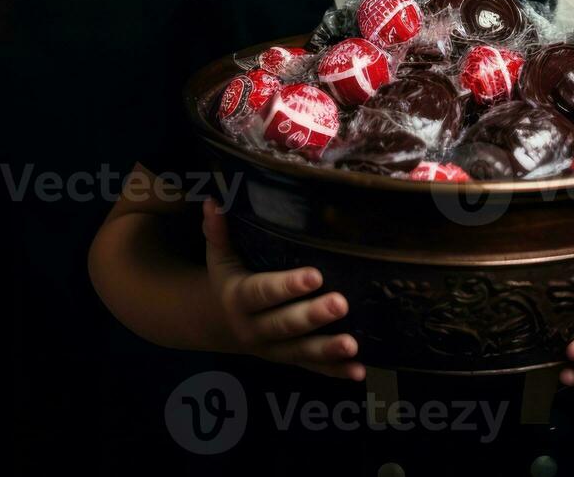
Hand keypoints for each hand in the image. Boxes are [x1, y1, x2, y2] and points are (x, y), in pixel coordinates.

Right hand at [202, 197, 364, 380]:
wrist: (216, 325)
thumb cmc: (227, 280)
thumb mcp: (219, 258)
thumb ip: (218, 232)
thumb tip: (214, 201)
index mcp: (239, 298)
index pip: (263, 292)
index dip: (287, 286)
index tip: (315, 275)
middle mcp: (255, 329)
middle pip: (285, 324)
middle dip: (313, 316)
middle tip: (341, 303)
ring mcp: (273, 349)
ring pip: (300, 352)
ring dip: (327, 350)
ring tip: (352, 345)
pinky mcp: (289, 360)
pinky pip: (312, 368)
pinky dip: (335, 372)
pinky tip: (359, 372)